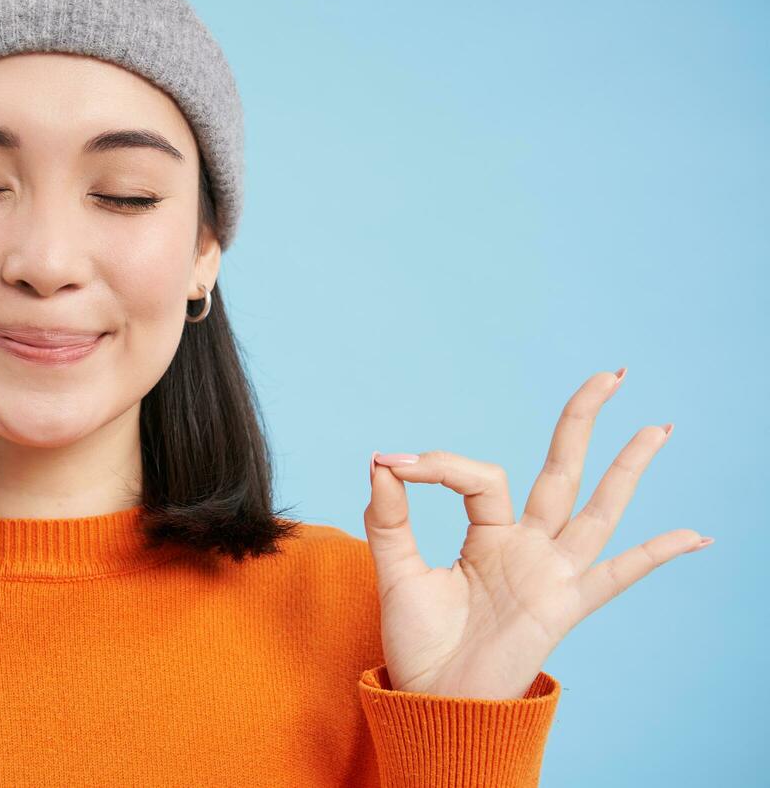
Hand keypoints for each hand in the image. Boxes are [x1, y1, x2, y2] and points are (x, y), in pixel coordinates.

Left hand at [362, 368, 710, 698]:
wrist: (432, 701)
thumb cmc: (418, 641)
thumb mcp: (395, 572)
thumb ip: (388, 518)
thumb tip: (380, 461)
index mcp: (487, 533)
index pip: (478, 475)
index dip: (437, 464)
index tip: (394, 463)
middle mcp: (527, 547)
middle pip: (563, 471)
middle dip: (583, 422)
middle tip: (609, 375)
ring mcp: (551, 575)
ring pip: (597, 510)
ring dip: (628, 470)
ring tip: (657, 428)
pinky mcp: (564, 608)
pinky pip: (618, 577)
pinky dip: (656, 556)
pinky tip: (695, 535)